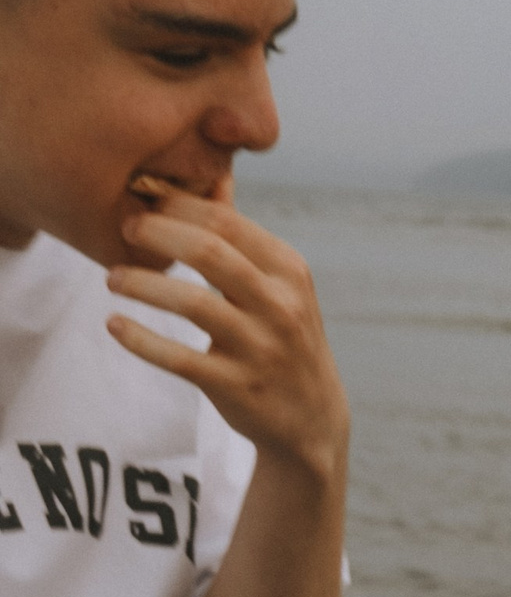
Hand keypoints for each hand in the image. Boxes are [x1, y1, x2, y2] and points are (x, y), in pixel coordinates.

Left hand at [106, 180, 348, 478]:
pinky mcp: (237, 386)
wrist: (312, 416)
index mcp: (289, 270)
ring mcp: (261, 348)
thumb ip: (242, 239)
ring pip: (191, 302)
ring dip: (141, 283)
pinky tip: (114, 325)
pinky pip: (177, 357)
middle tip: (124, 230)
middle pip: (209, 251)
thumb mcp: (280, 285)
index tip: (142, 202)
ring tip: (112, 278)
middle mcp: (281, 305)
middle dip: (157, 233)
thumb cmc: (282, 336)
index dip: (176, 205)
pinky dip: (139, 339)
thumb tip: (206, 179)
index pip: (226, 221)